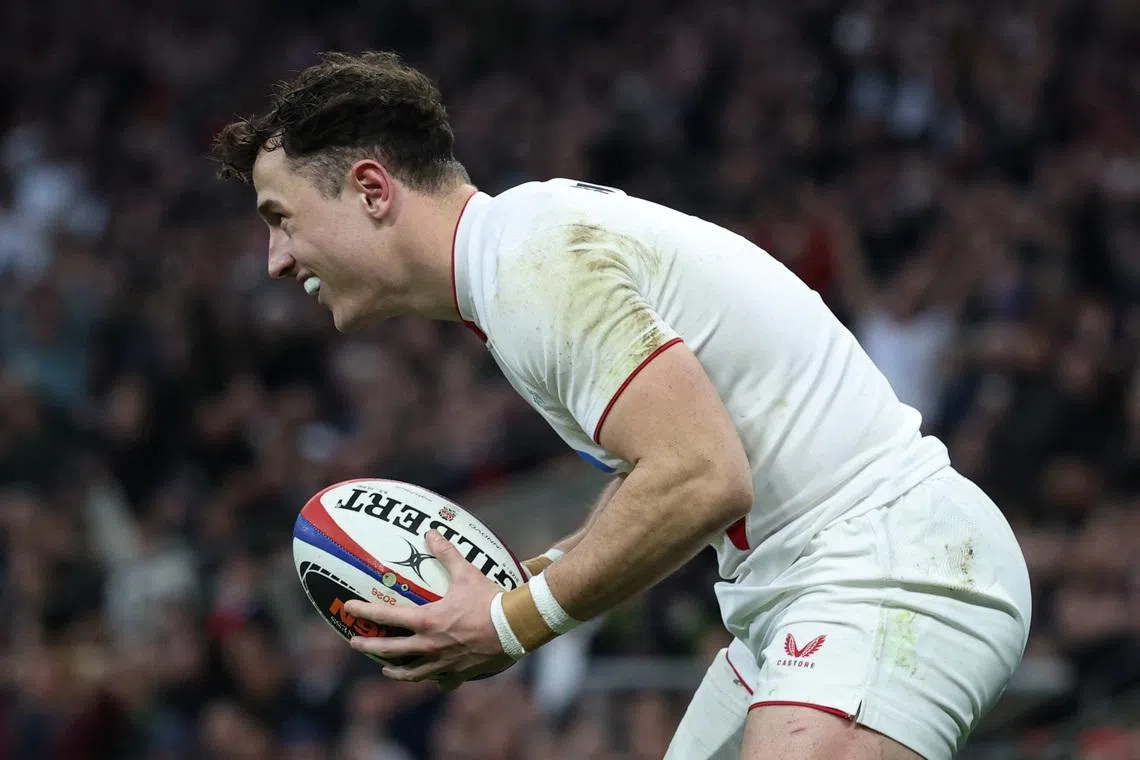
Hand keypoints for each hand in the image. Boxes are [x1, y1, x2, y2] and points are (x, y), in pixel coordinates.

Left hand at [344, 530, 516, 684]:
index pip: (385, 617)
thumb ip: (446, 553)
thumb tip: (431, 532)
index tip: (348, 608)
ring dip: (395, 671)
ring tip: (386, 670)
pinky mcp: (458, 673)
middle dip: (368, 647)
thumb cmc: (489, 599)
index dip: (363, 611)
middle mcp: (428, 646)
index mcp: (426, 621)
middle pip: (389, 650)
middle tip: (354, 644)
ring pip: (411, 673)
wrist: (514, 627)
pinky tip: (433, 680)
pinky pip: (442, 682)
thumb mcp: (466, 573)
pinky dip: (435, 680)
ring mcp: (442, 663)